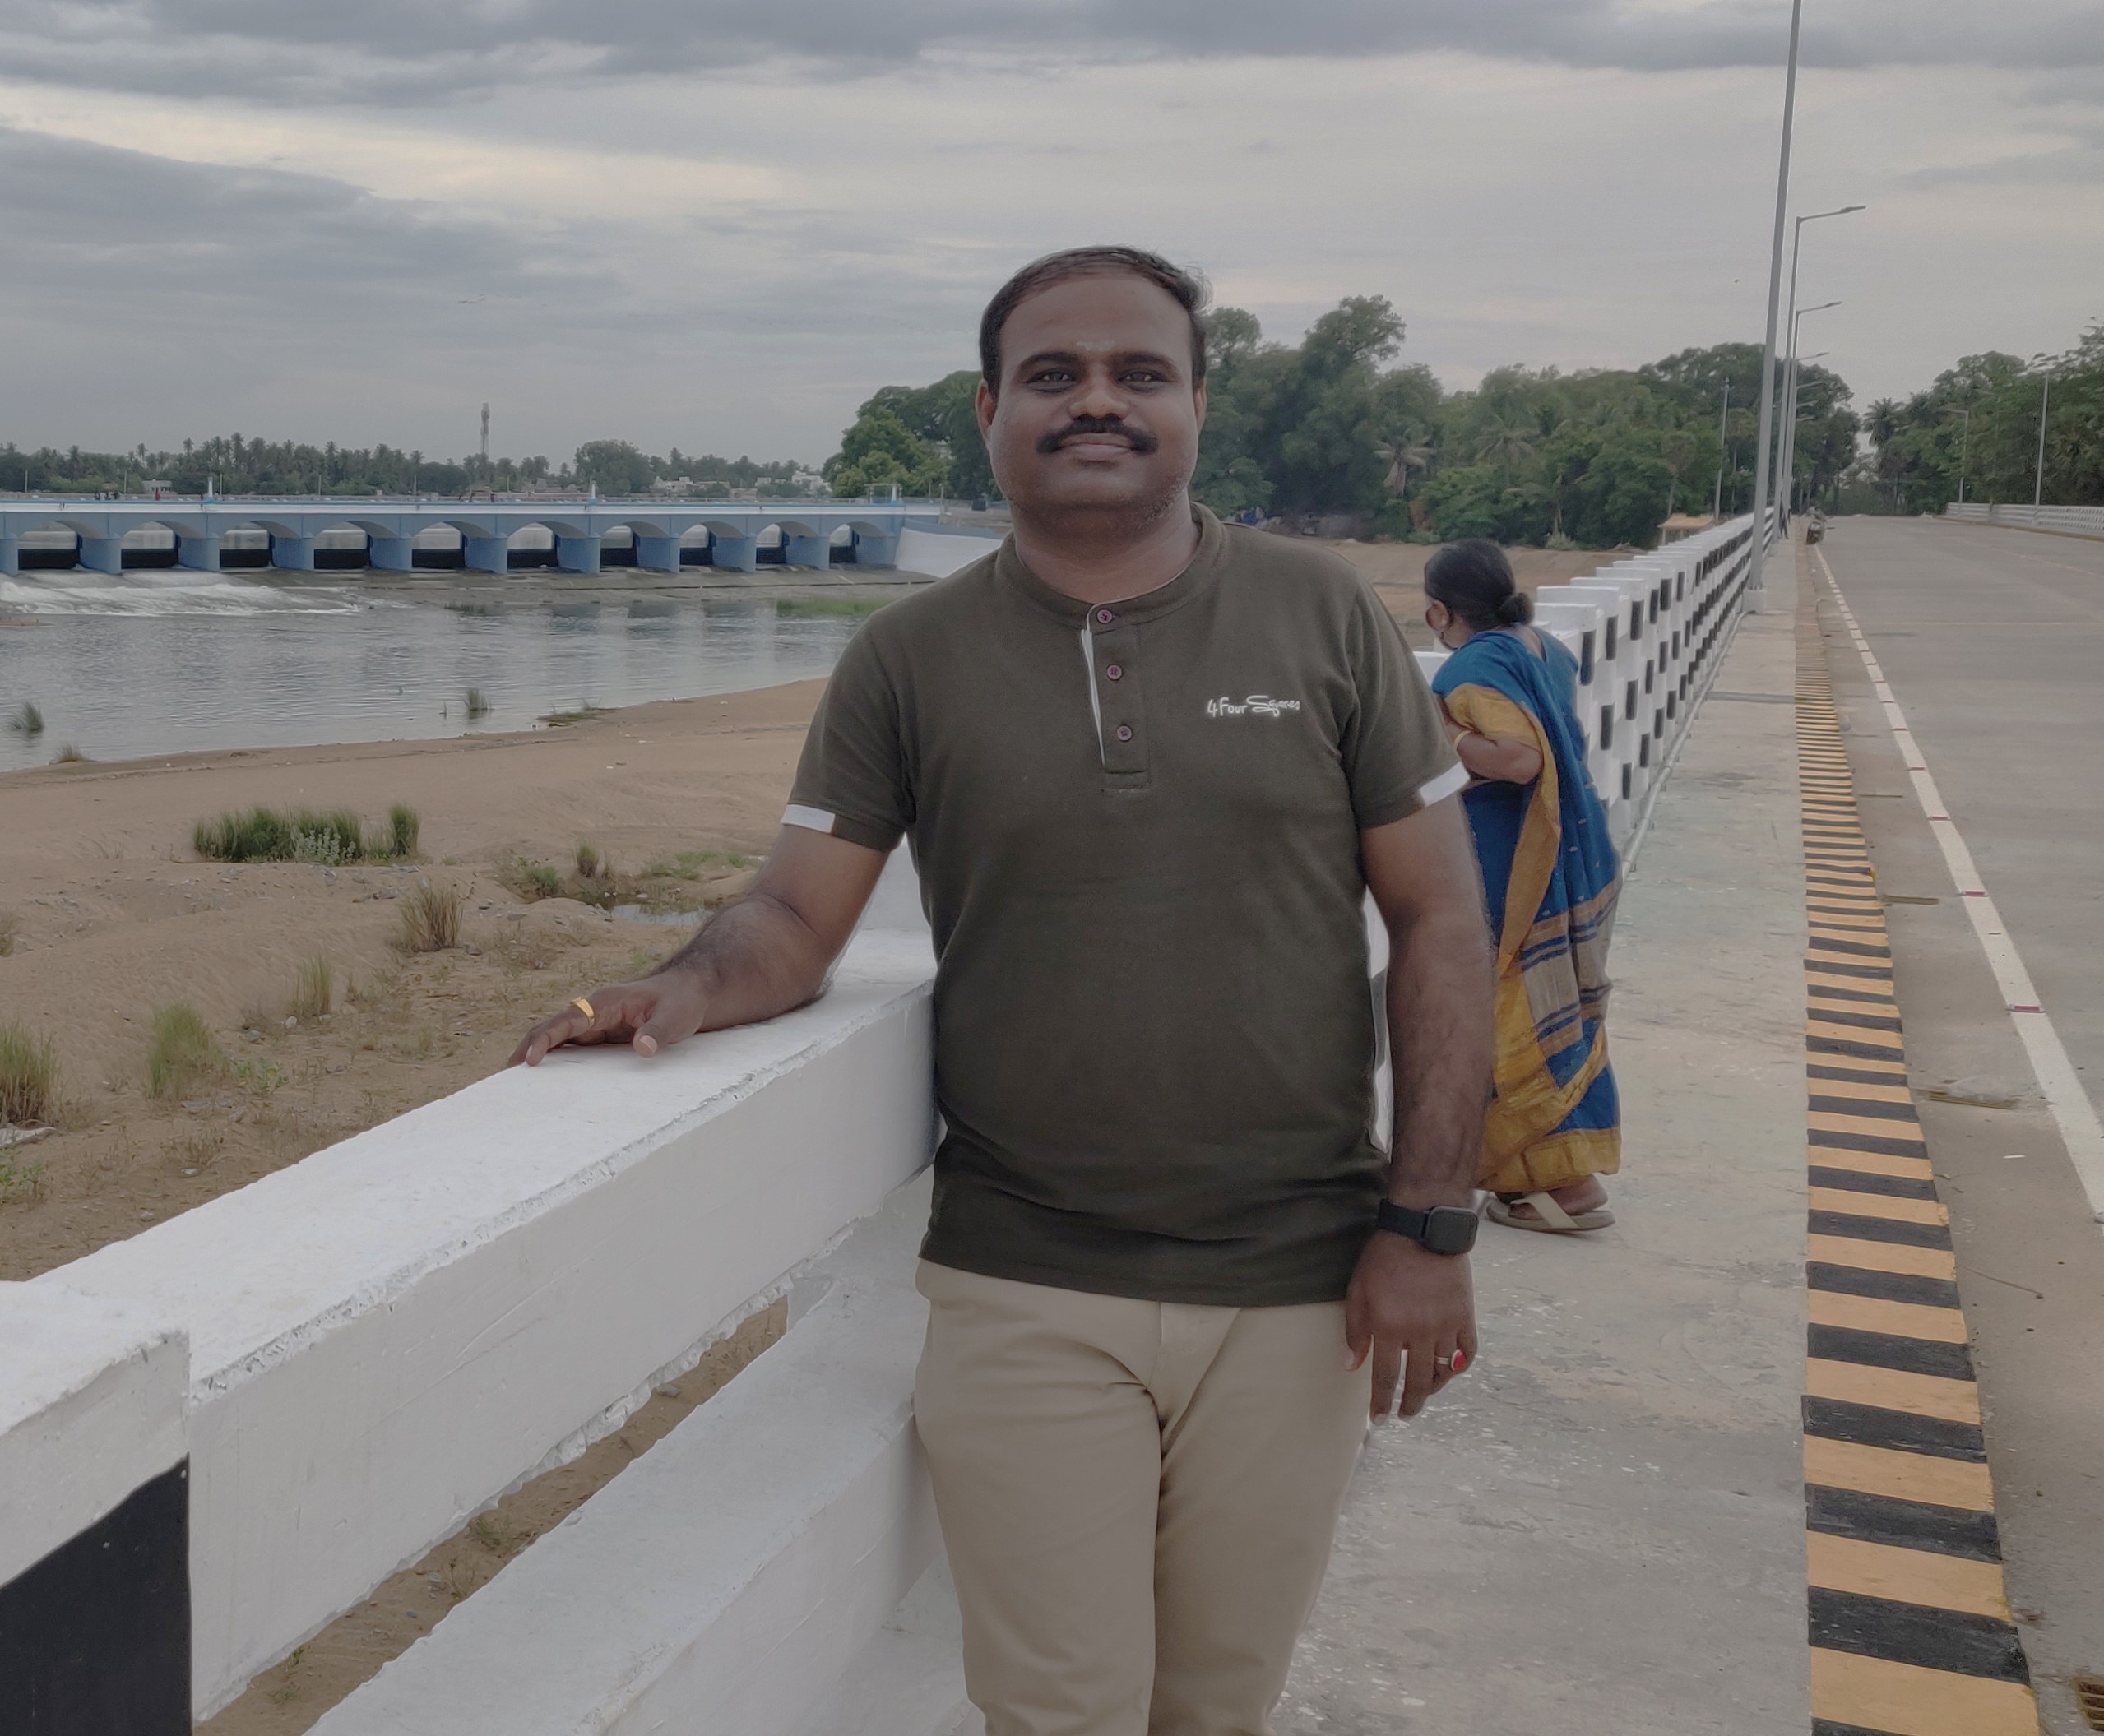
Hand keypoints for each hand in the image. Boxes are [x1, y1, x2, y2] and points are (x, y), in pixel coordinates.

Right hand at [507, 970, 707, 1067]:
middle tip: (508, 1080)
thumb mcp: (675, 1016)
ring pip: (558, 1040)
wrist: (690, 993)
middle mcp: (593, 1012)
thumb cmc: (681, 1001)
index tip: (529, 1060)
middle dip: (528, 1051)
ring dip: (538, 1057)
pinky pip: (572, 1049)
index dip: (544, 1039)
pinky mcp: (600, 1036)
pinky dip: (556, 1062)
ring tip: (517, 1087)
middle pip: (551, 1030)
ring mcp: (595, 1024)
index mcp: (604, 1002)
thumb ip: (659, 1032)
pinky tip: (548, 1084)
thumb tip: (642, 1048)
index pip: (566, 1020)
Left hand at [1345, 1232, 1476, 1420]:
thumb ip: (1355, 1330)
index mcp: (1389, 1327)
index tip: (1377, 1420)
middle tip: (1404, 1415)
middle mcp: (1419, 1332)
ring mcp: (1445, 1325)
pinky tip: (1449, 1371)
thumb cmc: (1384, 1258)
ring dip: (1432, 1389)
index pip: (1384, 1378)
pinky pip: (1466, 1352)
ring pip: (1443, 1371)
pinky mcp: (1465, 1316)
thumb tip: (1351, 1364)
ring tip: (1424, 1394)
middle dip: (1409, 1404)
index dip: (1380, 1403)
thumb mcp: (1358, 1291)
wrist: (1423, 1228)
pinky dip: (1459, 1366)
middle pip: (1416, 1381)